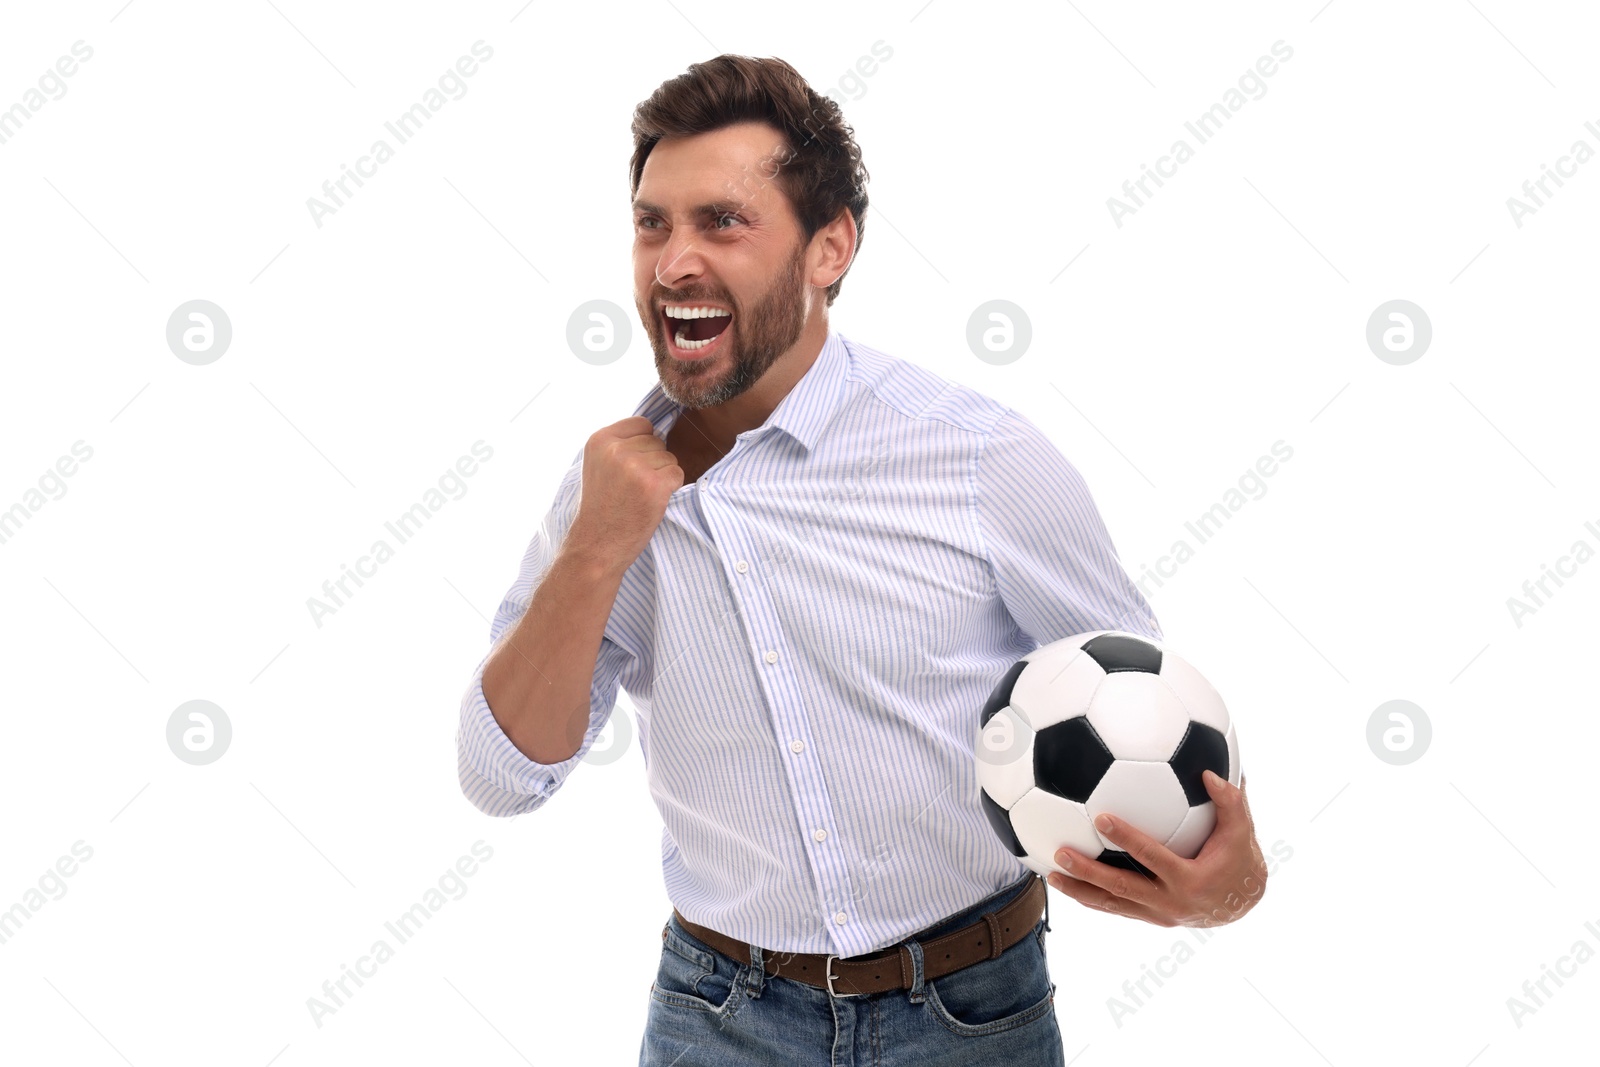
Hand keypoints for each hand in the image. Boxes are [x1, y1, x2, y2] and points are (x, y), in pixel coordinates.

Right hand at [566, 416, 682, 570]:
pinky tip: (651, 502)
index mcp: (600, 440)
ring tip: (638, 496)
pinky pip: (677, 473)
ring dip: (661, 476)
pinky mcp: (653, 485)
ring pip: (669, 458)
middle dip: (652, 462)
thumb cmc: (602, 507)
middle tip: (631, 488)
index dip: (643, 446)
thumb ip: (621, 444)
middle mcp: (616, 449)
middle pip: (657, 441)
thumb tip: (658, 429)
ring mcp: (635, 466)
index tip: (629, 469)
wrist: (596, 546)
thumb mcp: (599, 465)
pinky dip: (670, 488)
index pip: (642, 424)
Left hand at [1046, 770, 1265, 927]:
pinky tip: (1067, 885)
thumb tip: (1210, 772)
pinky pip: (1115, 909)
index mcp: (1190, 880)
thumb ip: (1230, 802)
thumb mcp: (1242, 831)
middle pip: (1122, 887)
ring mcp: (1158, 915)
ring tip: (1051, 875)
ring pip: (1112, 905)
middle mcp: (1170, 903)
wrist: (1242, 904)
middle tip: (1061, 853)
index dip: (1127, 839)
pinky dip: (1090, 899)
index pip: (1153, 857)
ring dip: (1080, 891)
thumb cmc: (1240, 859)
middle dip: (1089, 872)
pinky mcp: (1150, 918)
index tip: (1101, 819)